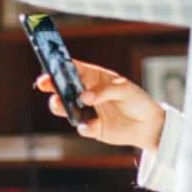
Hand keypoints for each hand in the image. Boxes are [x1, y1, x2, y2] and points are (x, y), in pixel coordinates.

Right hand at [35, 61, 164, 151]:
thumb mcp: (124, 89)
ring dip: (59, 105)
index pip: (74, 68)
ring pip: (65, 107)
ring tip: (58, 103)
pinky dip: (85, 126)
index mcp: (94, 77)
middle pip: (63, 87)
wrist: (147, 125)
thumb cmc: (136, 100)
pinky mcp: (91, 127)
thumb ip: (104, 91)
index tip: (50, 64)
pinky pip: (82, 127)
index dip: (60, 65)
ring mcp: (87, 111)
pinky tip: (92, 125)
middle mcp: (87, 93)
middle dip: (51, 84)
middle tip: (44, 83)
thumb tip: (84, 97)